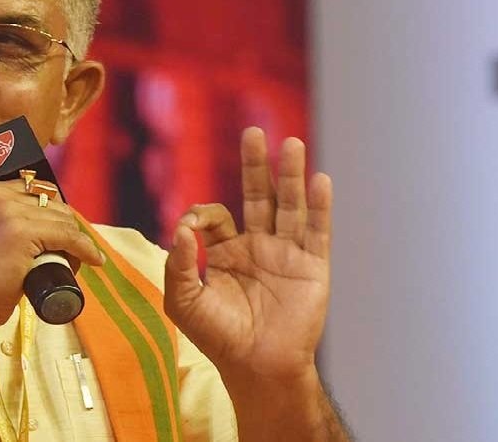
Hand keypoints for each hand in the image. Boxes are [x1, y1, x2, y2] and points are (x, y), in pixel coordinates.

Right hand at [0, 179, 104, 351]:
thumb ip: (0, 223)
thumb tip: (42, 226)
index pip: (35, 191)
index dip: (53, 213)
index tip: (62, 234)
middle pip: (52, 203)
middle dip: (65, 227)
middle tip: (68, 253)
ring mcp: (7, 212)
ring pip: (62, 220)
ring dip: (75, 241)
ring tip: (73, 263)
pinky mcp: (21, 232)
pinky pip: (67, 236)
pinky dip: (84, 249)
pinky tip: (92, 259)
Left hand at [164, 128, 331, 383]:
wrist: (257, 366)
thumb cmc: (218, 337)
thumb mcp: (184, 301)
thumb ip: (177, 263)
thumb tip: (181, 227)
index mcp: (226, 252)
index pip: (216, 216)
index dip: (201, 214)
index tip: (192, 226)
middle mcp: (258, 246)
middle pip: (258, 194)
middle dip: (255, 165)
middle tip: (252, 132)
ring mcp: (287, 254)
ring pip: (289, 205)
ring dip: (290, 174)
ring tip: (291, 143)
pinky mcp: (312, 266)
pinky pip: (317, 230)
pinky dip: (319, 206)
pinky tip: (320, 180)